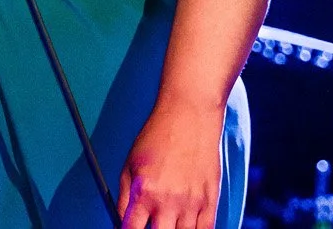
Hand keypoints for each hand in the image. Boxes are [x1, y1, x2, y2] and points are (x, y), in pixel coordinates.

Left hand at [119, 99, 223, 228]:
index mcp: (143, 192)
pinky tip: (186, 225)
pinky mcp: (210, 199)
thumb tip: (122, 222)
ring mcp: (191, 203)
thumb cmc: (158, 136)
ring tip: (169, 220)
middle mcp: (168, 201)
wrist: (189, 114)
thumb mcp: (130, 164)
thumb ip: (124, 197)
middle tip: (153, 222)